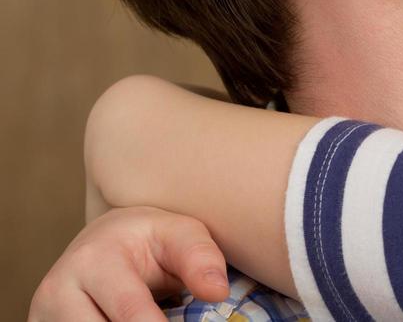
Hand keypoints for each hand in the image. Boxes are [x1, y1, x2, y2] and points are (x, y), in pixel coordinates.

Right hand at [29, 207, 228, 321]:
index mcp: (95, 259)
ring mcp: (42, 314)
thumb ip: (201, 258)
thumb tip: (216, 293)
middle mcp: (58, 288)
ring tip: (157, 316)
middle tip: (167, 319)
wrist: (102, 241)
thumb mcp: (180, 234)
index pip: (129, 311)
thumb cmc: (149, 239)